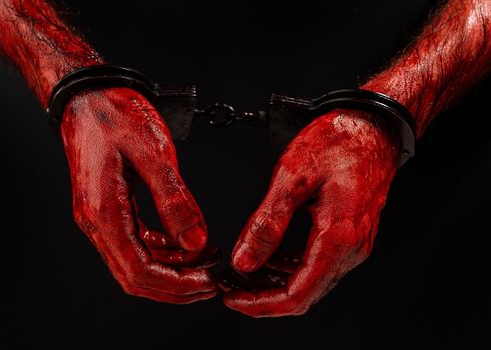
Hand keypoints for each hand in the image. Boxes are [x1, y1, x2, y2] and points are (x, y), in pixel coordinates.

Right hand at [60, 87, 217, 303]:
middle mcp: (96, 222)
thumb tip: (196, 241)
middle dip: (176, 286)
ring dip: (171, 270)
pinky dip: (161, 251)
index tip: (208, 282)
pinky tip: (183, 242)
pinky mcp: (107, 209)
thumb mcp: (153, 151)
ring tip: (206, 259)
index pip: (139, 272)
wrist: (88, 96)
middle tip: (212, 279)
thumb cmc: (114, 114)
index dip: (176, 285)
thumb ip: (174, 199)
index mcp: (103, 212)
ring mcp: (99, 218)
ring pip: (135, 264)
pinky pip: (134, 244)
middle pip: (135, 278)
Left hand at [223, 110, 400, 316]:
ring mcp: (354, 243)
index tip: (233, 299)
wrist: (373, 125)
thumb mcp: (292, 177)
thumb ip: (267, 224)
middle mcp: (351, 248)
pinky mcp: (351, 234)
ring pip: (310, 281)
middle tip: (232, 287)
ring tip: (244, 271)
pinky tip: (270, 256)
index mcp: (338, 238)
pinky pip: (318, 264)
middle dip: (264, 296)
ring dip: (275, 282)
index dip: (260, 304)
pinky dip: (290, 266)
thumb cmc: (340, 141)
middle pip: (304, 294)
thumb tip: (245, 260)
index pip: (297, 294)